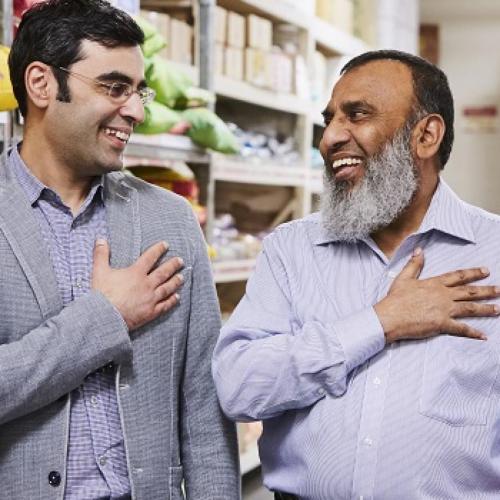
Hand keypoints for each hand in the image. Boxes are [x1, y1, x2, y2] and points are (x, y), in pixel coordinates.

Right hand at [92, 239, 183, 330]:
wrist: (104, 317)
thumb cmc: (101, 294)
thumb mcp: (99, 271)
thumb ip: (101, 254)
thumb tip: (100, 239)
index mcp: (135, 273)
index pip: (150, 257)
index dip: (158, 250)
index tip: (166, 245)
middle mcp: (146, 284)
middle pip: (163, 272)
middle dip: (173, 265)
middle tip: (180, 261)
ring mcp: (150, 299)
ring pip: (167, 288)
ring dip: (175, 282)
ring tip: (182, 277)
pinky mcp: (151, 312)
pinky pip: (165, 305)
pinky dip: (172, 301)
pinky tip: (177, 297)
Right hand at [374, 248, 499, 342]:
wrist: (390, 316)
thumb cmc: (395, 298)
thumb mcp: (403, 278)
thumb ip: (414, 264)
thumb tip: (420, 250)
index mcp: (434, 284)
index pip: (458, 276)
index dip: (473, 273)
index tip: (485, 271)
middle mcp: (443, 295)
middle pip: (469, 292)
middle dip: (486, 290)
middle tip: (499, 290)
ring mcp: (444, 310)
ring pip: (470, 308)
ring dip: (485, 308)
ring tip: (498, 308)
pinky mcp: (442, 324)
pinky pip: (461, 329)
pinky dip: (473, 332)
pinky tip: (483, 335)